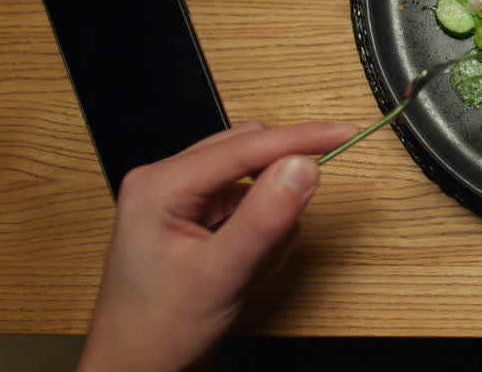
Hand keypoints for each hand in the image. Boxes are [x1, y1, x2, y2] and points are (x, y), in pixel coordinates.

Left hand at [77, 120, 357, 371]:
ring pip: (253, 180)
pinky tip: (248, 266)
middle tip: (290, 227)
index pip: (245, 147)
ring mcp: (181, 200)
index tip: (345, 133)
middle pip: (249, 153)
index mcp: (160, 184)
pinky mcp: (195, 218)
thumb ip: (263, 219)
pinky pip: (247, 204)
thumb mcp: (219, 275)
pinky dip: (262, 231)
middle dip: (279, 189)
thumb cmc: (158, 330)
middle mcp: (167, 181)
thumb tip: (304, 166)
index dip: (301, 138)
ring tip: (255, 264)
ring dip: (270, 217)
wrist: (135, 369)